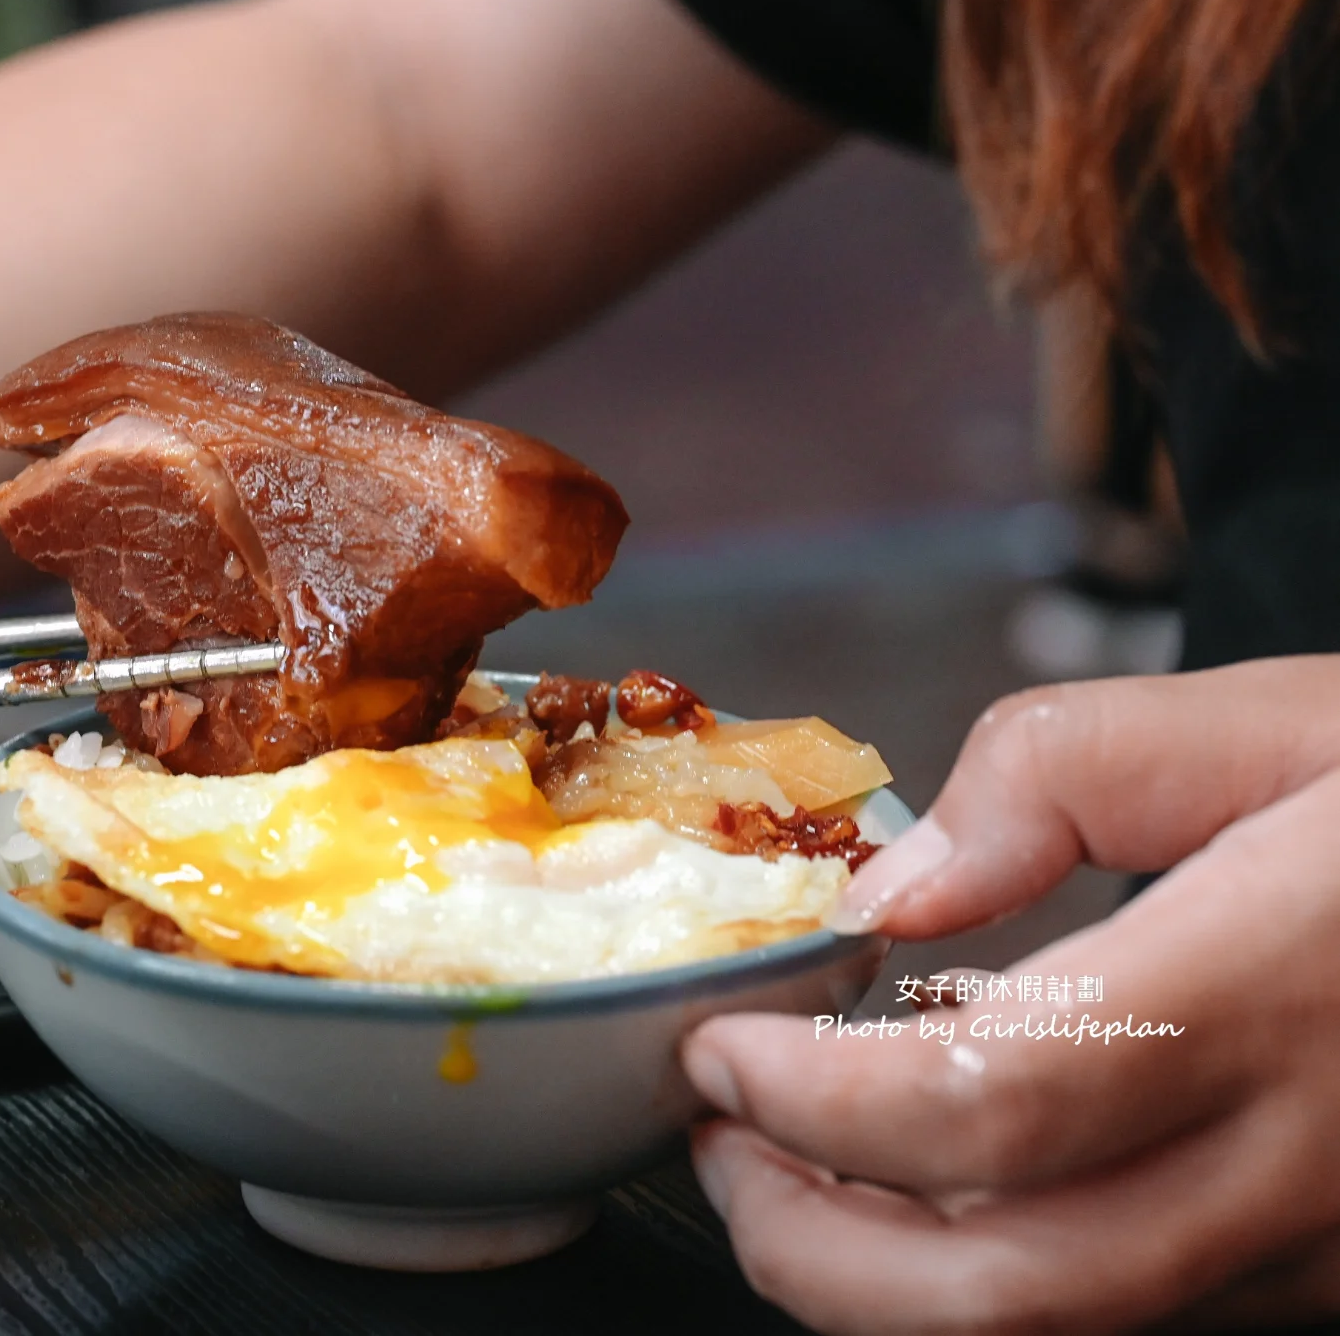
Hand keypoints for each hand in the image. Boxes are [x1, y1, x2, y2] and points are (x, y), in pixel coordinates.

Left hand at [680, 658, 1339, 1333]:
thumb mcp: (1275, 723)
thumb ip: (1060, 778)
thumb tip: (893, 893)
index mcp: (1270, 993)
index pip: (982, 1110)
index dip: (812, 1106)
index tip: (720, 1048)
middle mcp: (1303, 1160)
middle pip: (1007, 1295)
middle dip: (811, 1246)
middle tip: (721, 1149)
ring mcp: (1332, 1247)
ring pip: (1070, 1330)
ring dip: (890, 1280)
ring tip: (796, 1173)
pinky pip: (1143, 1309)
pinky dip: (1004, 1267)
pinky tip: (946, 1180)